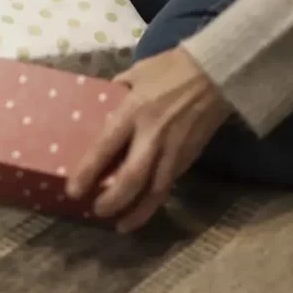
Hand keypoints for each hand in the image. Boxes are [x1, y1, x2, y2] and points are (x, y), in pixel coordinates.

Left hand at [67, 47, 230, 232]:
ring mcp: (174, 149)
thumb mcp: (137, 72)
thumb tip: (101, 103)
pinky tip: (143, 209)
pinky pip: (169, 184)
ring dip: (137, 211)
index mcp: (134, 110)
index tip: (73, 190)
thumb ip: (118, 90)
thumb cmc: (173, 68)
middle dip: (113, 200)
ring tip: (119, 224)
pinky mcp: (189, 157)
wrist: (219, 73)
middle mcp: (153, 135)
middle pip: (131, 178)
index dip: (88, 171)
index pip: (106, 146)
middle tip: (96, 211)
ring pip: (155, 190)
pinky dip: (155, 201)